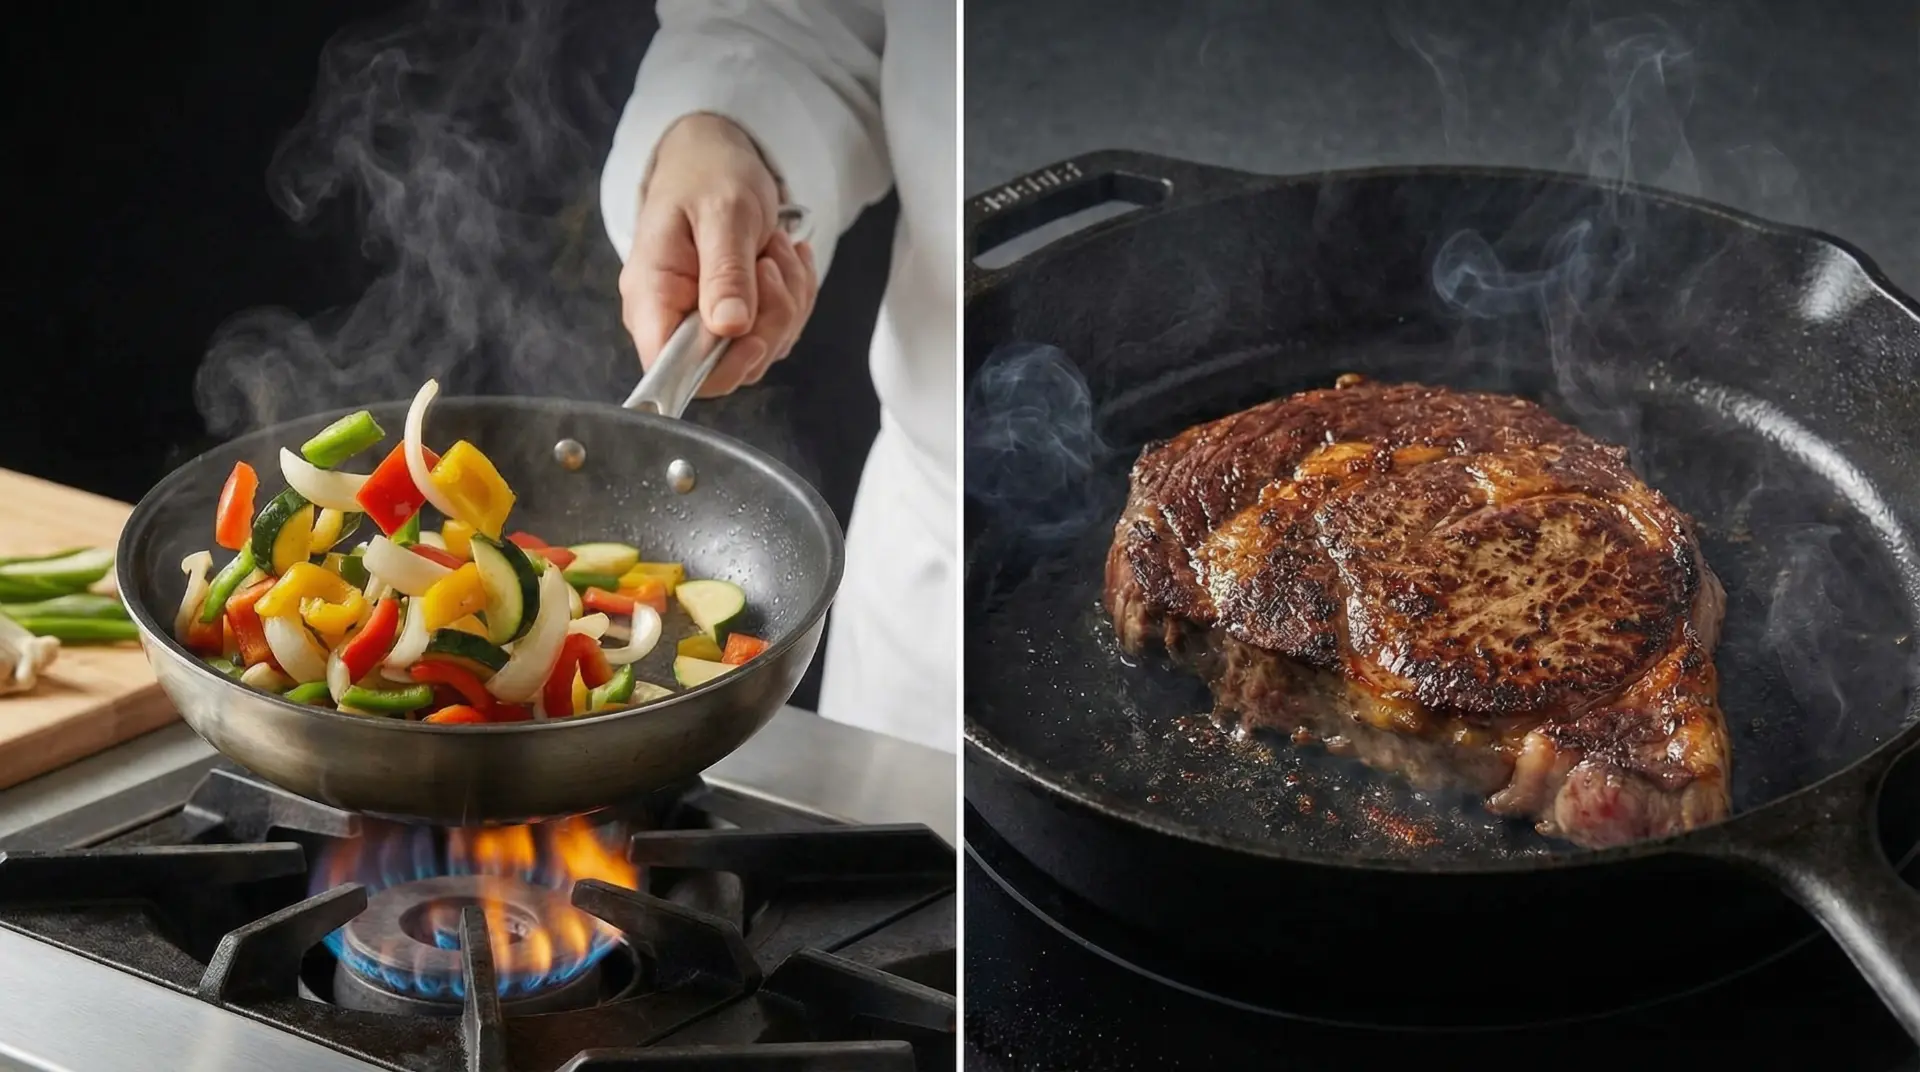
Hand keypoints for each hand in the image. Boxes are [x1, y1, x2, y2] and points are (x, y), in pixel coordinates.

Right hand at [619, 113, 818, 396]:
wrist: (716, 156)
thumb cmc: (709, 175)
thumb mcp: (723, 213)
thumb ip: (725, 271)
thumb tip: (729, 328)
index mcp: (651, 295)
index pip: (669, 369)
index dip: (717, 368)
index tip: (753, 334)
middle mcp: (672, 318)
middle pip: (726, 367)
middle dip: (769, 322)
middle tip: (773, 265)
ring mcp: (705, 322)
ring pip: (760, 352)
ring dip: (787, 302)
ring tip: (777, 250)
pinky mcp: (735, 319)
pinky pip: (776, 332)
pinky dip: (793, 297)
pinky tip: (785, 259)